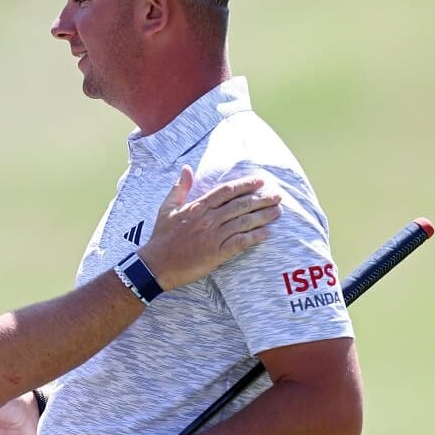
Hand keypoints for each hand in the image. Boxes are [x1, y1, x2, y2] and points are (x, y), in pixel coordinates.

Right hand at [139, 168, 280, 289]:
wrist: (156, 265)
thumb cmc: (161, 237)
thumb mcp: (167, 208)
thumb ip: (179, 188)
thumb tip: (186, 169)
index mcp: (197, 207)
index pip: (226, 191)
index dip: (245, 184)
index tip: (260, 181)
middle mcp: (208, 219)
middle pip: (240, 205)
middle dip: (261, 198)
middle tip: (277, 195)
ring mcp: (213, 236)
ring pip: (244, 222)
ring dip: (263, 216)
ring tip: (277, 211)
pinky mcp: (217, 254)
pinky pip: (241, 242)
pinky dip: (255, 237)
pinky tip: (267, 233)